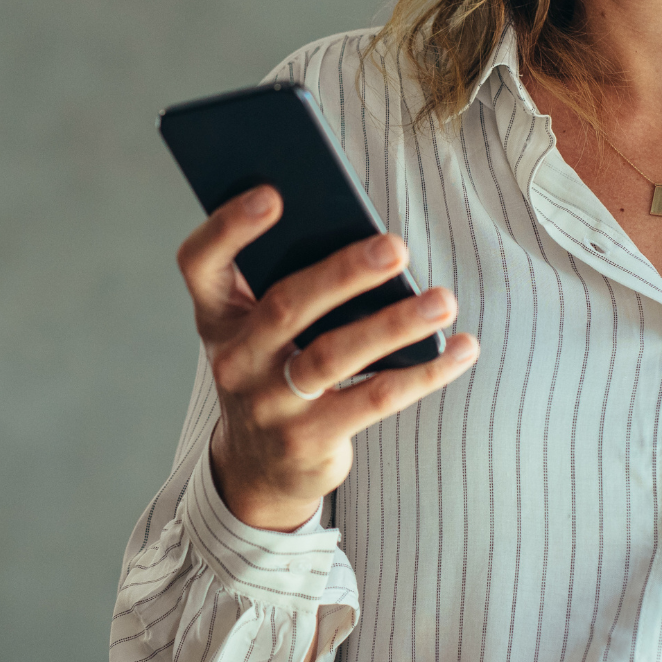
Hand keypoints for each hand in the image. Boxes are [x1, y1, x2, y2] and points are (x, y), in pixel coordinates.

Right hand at [176, 187, 479, 531]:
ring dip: (394, 325)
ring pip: (333, 356)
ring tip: (443, 301)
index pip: (200, 262)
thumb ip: (293, 283)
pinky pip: (374, 400)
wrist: (259, 468)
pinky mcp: (308, 441)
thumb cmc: (276, 369)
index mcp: (218, 315)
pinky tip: (461, 348)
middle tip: (397, 246)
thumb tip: (371, 241)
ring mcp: (268, 404)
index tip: (272, 193)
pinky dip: (424, 373)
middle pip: (286, 306)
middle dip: (344, 273)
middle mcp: (235, 359)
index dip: (228, 227)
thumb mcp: (262, 329)